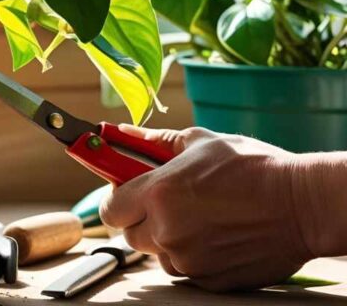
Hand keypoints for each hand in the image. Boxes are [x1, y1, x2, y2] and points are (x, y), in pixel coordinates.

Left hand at [100, 126, 312, 291]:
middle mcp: (167, 230)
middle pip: (130, 234)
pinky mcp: (208, 280)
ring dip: (167, 239)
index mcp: (159, 193)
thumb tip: (122, 132)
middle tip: (165, 203)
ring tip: (198, 218)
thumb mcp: (201, 142)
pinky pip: (184, 269)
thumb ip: (155, 141)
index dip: (116, 200)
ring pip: (157, 254)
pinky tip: (214, 235)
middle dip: (141, 219)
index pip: (110, 208)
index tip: (126, 193)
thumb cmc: (253, 167)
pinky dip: (192, 256)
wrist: (303, 205)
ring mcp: (188, 259)